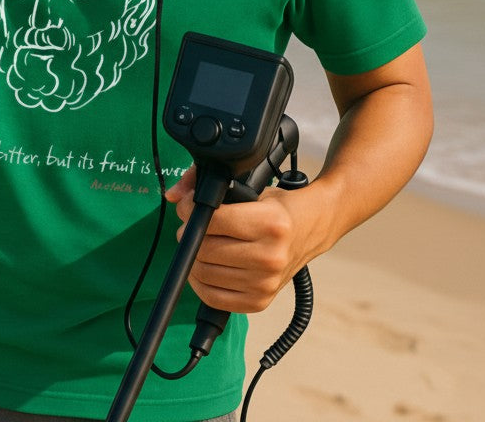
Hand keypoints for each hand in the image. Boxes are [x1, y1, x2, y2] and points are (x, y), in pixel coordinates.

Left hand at [165, 165, 311, 313]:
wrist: (312, 228)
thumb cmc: (276, 207)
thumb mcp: (249, 186)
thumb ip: (204, 183)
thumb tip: (172, 196)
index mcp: (271, 224)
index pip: (214, 220)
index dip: (190, 210)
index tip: (188, 206)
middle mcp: (271, 257)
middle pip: (205, 249)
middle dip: (190, 234)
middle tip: (193, 226)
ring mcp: (266, 283)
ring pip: (204, 273)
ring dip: (193, 257)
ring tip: (201, 243)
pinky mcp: (259, 302)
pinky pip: (213, 298)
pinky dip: (199, 283)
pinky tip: (205, 265)